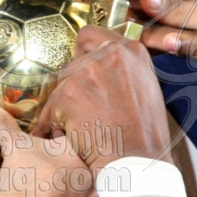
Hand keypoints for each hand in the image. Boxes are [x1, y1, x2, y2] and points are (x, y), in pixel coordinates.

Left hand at [36, 25, 173, 169]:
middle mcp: (110, 54)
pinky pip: (51, 105)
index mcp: (131, 50)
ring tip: (82, 124)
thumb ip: (122, 69)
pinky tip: (72, 134)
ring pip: (60, 82)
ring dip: (64, 102)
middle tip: (87, 107)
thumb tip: (100, 62)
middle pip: (73, 59)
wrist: (137, 161)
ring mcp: (88, 71)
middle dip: (74, 83)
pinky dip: (55, 122)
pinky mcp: (69, 92)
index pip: (91, 35)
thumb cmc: (144, 134)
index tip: (86, 73)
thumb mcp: (145, 87)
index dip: (84, 55)